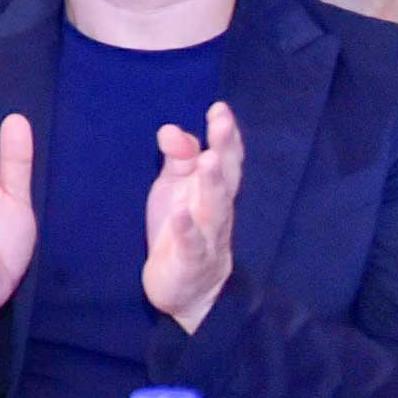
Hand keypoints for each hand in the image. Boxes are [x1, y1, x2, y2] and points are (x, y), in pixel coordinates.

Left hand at [140, 102, 244, 332]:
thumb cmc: (184, 228)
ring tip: (207, 160)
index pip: (226, 160)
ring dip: (211, 185)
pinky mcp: (190, 262)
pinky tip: (180, 213)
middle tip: (222, 123)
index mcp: (213, 191)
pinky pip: (191, 244)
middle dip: (224, 150)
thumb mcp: (178, 188)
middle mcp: (216, 211)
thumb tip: (171, 129)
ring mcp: (207, 238)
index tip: (220, 108)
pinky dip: (186, 229)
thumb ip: (179, 158)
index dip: (225, 135)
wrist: (188, 289)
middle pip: (225, 178)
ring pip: (214, 209)